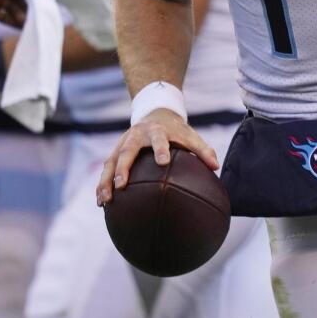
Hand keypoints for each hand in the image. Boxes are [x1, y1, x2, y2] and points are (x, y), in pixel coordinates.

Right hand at [96, 108, 219, 205]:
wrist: (155, 114)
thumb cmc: (176, 131)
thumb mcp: (190, 136)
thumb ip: (203, 150)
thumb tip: (215, 167)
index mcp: (156, 131)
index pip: (158, 139)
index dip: (160, 149)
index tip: (162, 162)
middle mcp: (135, 136)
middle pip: (127, 150)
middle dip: (123, 167)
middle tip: (122, 185)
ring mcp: (122, 144)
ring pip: (110, 161)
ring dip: (106, 180)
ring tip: (105, 200)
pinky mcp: (115, 152)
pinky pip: (106, 169)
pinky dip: (102, 184)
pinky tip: (101, 203)